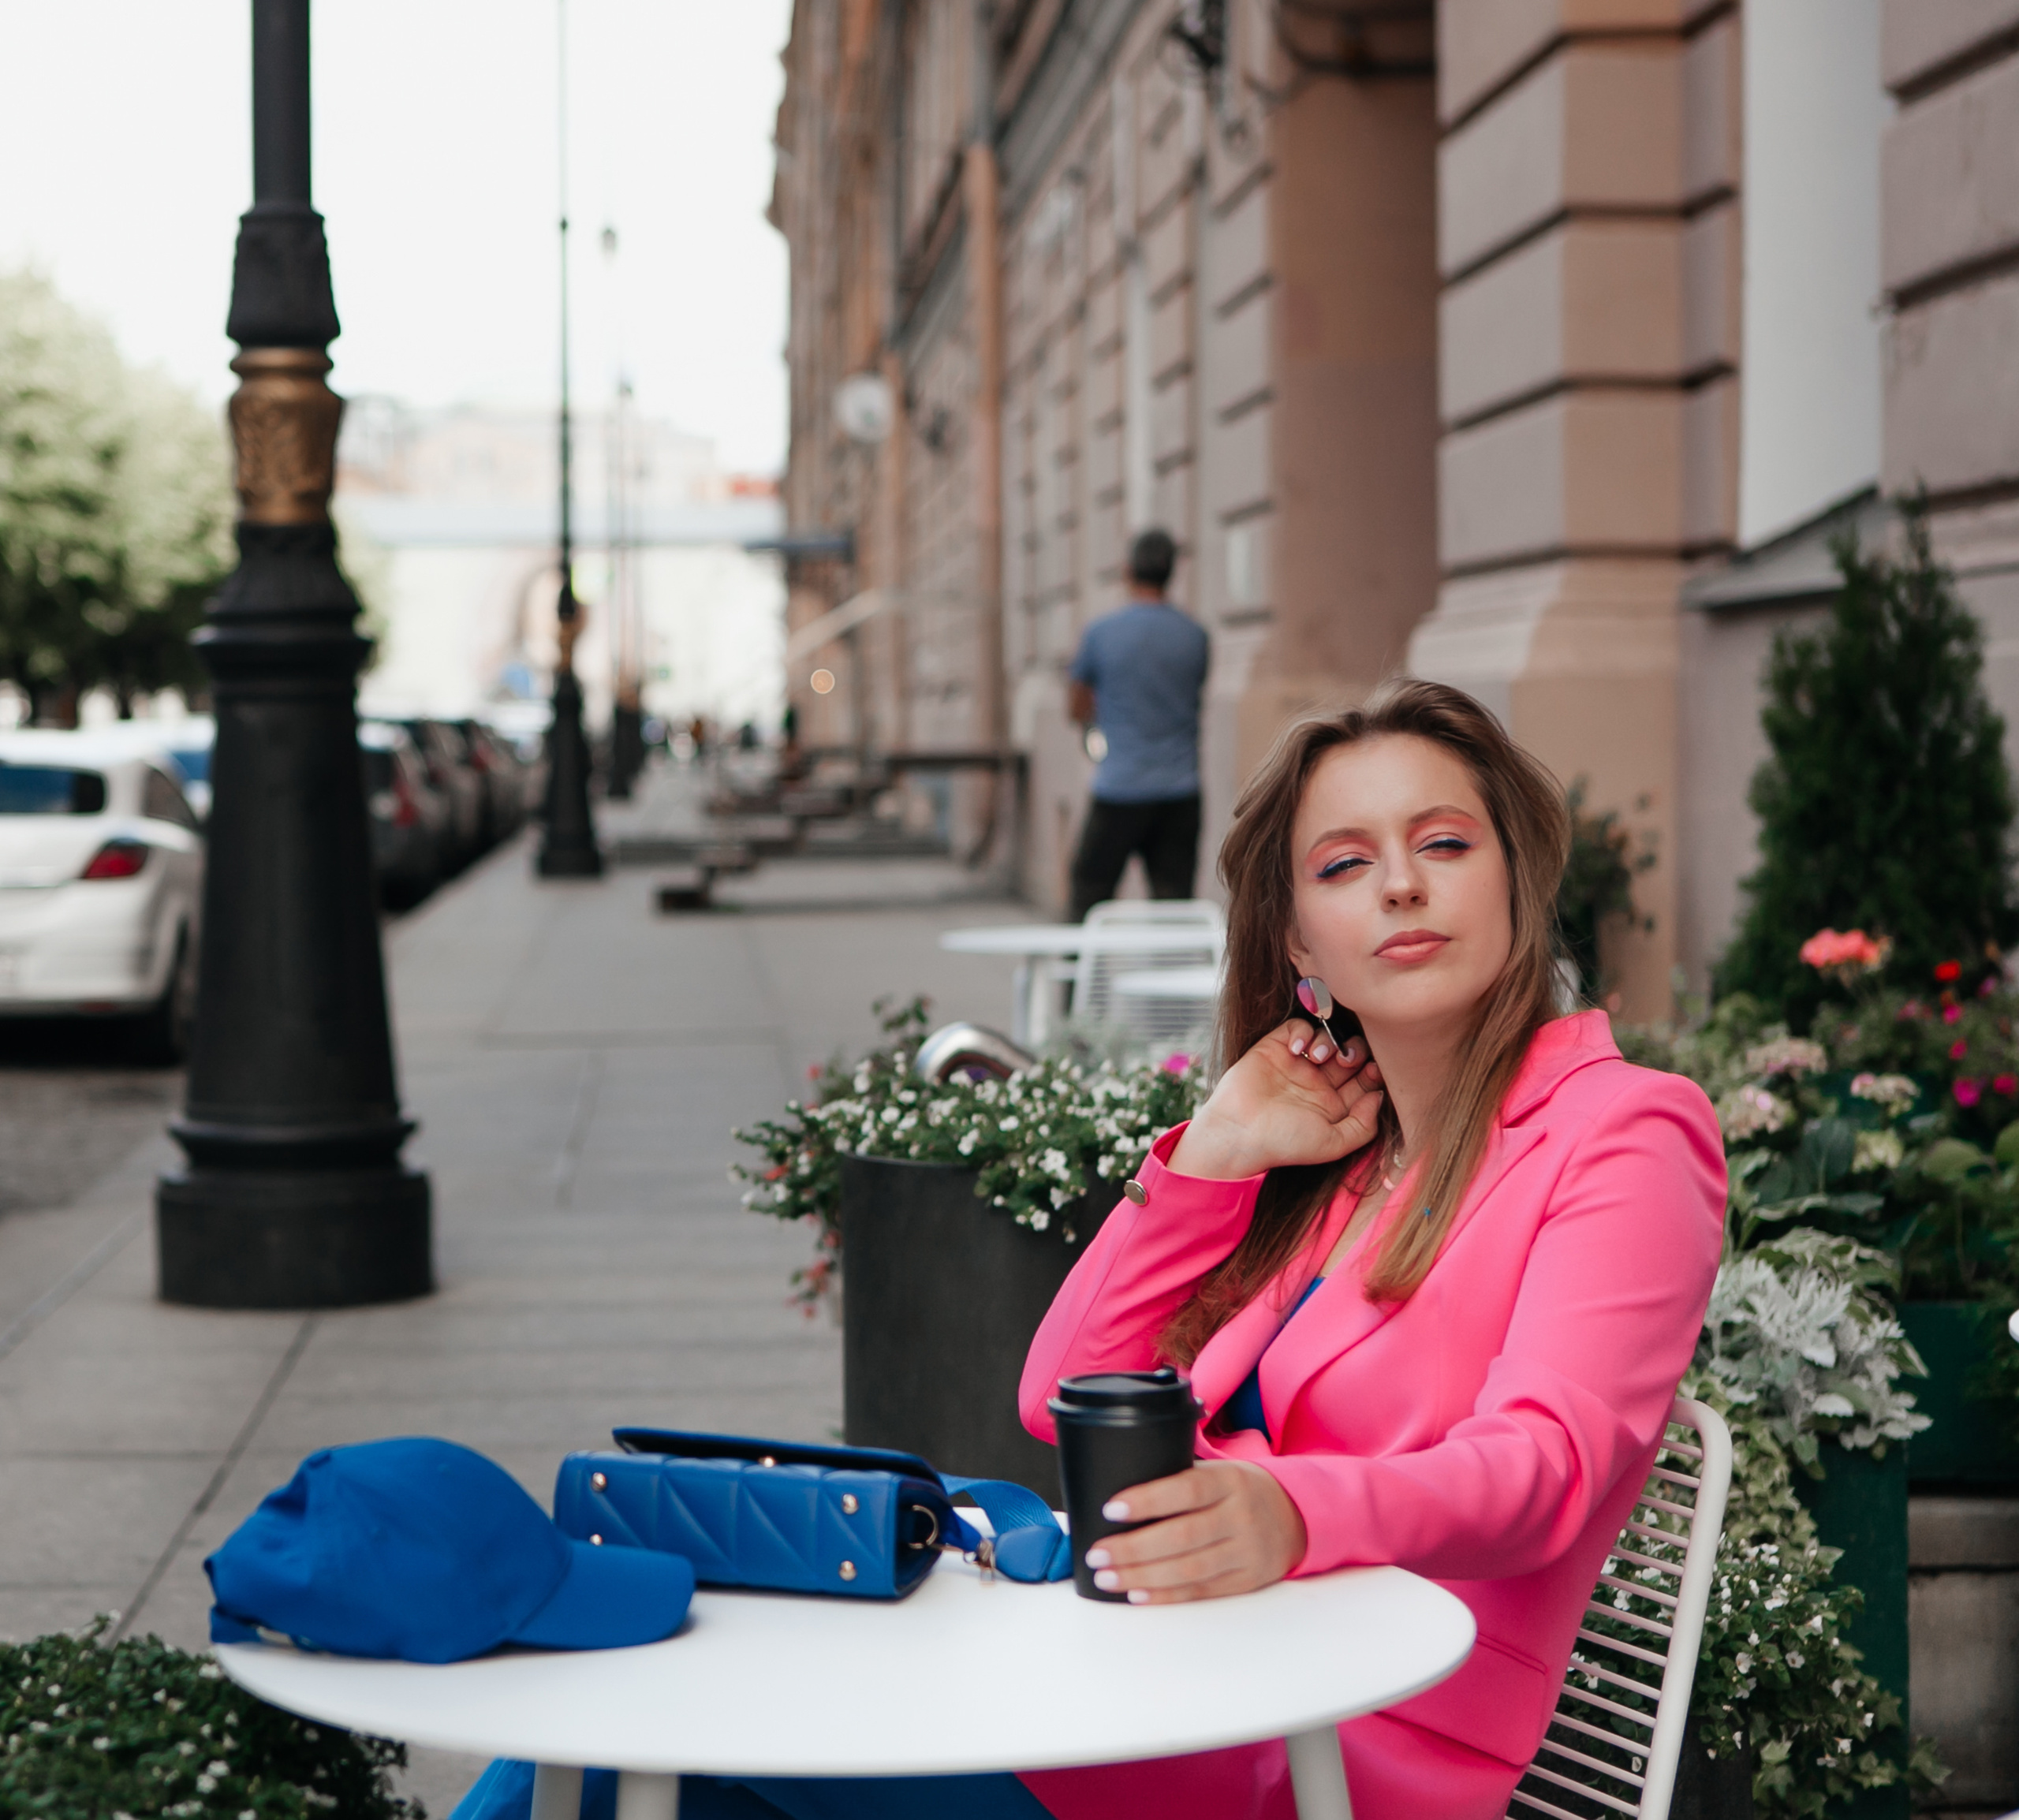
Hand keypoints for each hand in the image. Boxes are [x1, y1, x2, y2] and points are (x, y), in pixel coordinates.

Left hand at [1081, 1461, 1306, 1603]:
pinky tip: (1138, 1594)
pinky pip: (1202, 1591)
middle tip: (1097, 1554)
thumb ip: (1180, 1479)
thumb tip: (1119, 1493)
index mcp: (1230, 1481)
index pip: (1186, 1489)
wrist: (1296, 1515)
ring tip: (1107, 1577)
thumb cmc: (1240, 1490)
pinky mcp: (1247, 1580)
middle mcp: (1241, 1516)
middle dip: (1133, 1548)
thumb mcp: (1220, 1472)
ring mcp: (1247, 1551)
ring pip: (1190, 1569)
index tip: (1110, 1509)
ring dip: (1143, 1576)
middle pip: (1183, 1536)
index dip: (1147, 1500)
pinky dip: (1167, 1595)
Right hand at [1166, 1018, 1383, 1179]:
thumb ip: (1364, 1125)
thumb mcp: (1333, 1144)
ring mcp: (1296, 1064)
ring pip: (1327, 1038)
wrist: (1238, 1132)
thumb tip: (1379, 1097)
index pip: (1364, 1080)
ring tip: (1318, 1057)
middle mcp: (1317, 1083)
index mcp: (1333, 1106)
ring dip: (1330, 1041)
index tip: (1374, 1070)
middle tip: (1347, 1059)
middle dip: (1355, 1051)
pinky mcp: (1274, 1048)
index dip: (1374, 1072)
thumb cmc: (1284, 1143)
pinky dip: (1304, 1031)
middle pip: (1349, 1055)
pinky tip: (1298, 1047)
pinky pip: (1298, 1027)